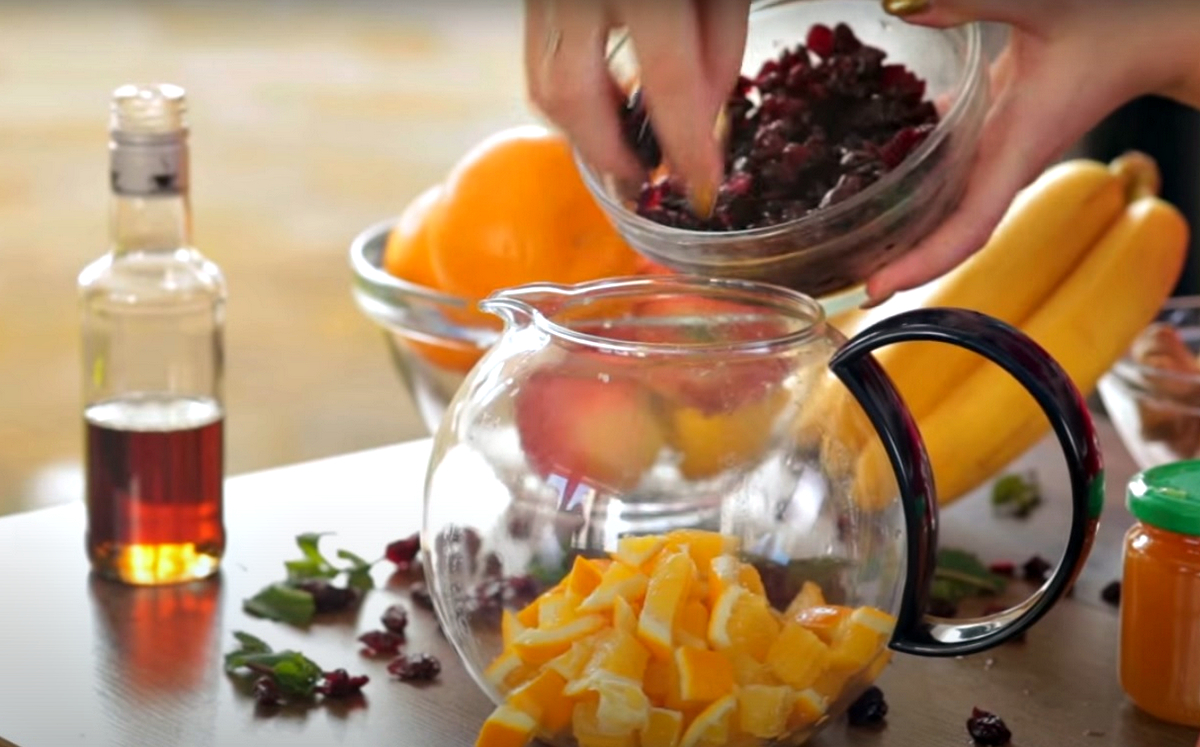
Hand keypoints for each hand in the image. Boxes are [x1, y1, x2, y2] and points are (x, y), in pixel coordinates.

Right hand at [523, 0, 751, 205]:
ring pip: (543, 84)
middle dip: (610, 155)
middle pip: (572, 95)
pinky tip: (607, 111)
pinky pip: (540, 61)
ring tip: (629, 155)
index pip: (664, 80)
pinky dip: (573, 100)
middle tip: (648, 185)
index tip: (703, 187)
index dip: (686, 145)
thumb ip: (718, 42)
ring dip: (585, 133)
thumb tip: (703, 118)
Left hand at [865, 0, 1199, 305]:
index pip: (967, 228)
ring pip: (945, 209)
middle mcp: (1005, 164)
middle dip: (897, 262)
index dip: (921, 265)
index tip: (876, 289)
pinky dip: (911, 183)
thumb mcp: (1043, 6)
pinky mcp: (996, 138)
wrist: (1154, 37)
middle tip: (838, 275)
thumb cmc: (1116, 22)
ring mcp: (1000, 156)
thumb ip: (970, 1)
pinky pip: (948, 176)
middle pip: (946, 234)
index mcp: (1017, 148)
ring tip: (843, 240)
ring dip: (900, 228)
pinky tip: (867, 170)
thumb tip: (900, 4)